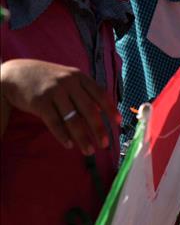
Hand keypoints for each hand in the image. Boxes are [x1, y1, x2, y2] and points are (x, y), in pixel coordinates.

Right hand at [0, 59, 119, 155]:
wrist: (16, 73)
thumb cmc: (47, 79)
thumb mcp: (68, 78)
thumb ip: (84, 91)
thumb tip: (102, 110)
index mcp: (79, 77)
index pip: (100, 94)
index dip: (111, 110)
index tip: (119, 123)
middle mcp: (69, 83)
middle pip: (89, 110)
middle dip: (99, 129)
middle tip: (105, 144)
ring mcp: (54, 92)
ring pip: (72, 119)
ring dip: (83, 138)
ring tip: (89, 151)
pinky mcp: (40, 102)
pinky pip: (54, 123)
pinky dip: (63, 136)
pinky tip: (69, 145)